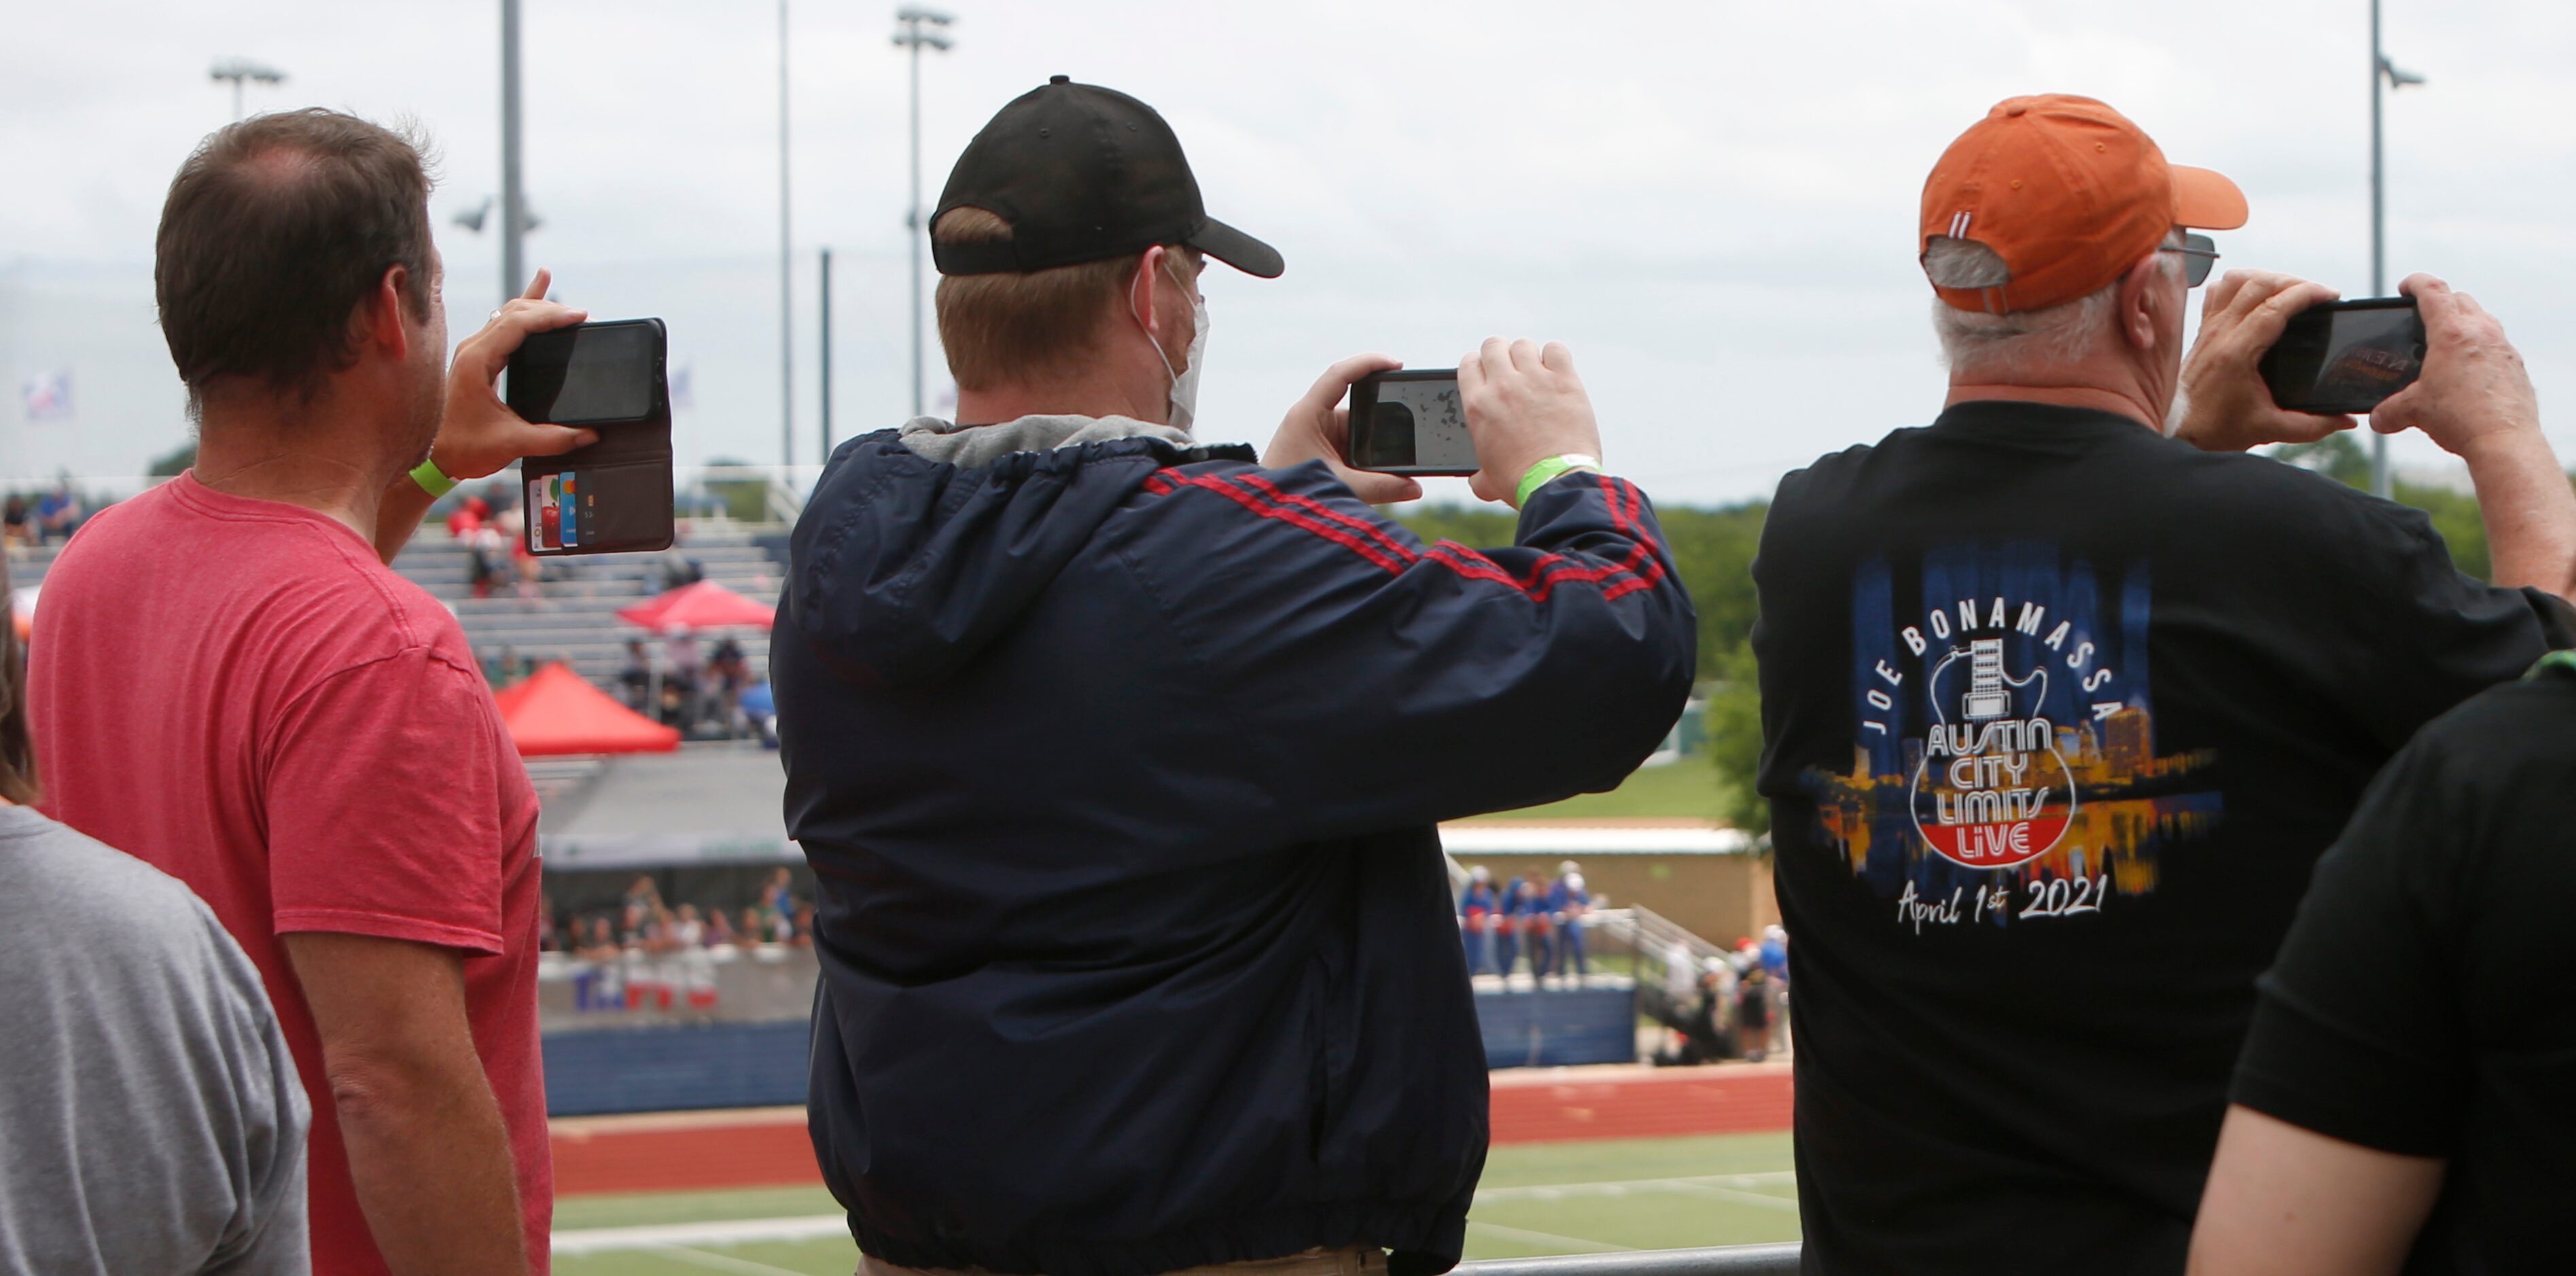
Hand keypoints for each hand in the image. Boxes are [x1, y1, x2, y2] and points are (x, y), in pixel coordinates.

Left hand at [436, 269, 596, 479]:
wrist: (432, 457)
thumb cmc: (462, 447)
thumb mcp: (510, 444)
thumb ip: (552, 439)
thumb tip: (588, 434)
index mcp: (478, 361)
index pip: (518, 324)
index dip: (550, 316)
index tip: (578, 316)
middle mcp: (473, 349)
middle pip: (514, 312)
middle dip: (548, 309)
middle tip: (579, 315)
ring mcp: (473, 351)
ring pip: (508, 314)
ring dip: (536, 306)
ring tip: (560, 300)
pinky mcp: (477, 359)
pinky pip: (502, 324)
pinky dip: (523, 310)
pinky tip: (536, 290)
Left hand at [1264, 352, 1422, 503]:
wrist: (1262, 515)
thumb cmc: (1288, 496)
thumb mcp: (1339, 487)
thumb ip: (1380, 488)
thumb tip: (1415, 487)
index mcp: (1307, 414)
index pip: (1340, 375)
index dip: (1369, 363)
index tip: (1397, 364)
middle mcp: (1312, 418)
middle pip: (1356, 403)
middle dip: (1382, 413)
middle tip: (1409, 423)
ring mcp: (1317, 433)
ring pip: (1357, 427)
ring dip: (1374, 440)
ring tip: (1393, 455)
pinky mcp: (1322, 449)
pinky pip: (1351, 443)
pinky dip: (1366, 453)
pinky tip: (1381, 467)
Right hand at [1458, 338, 1603, 505]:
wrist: (1555, 483)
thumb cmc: (1521, 483)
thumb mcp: (1489, 480)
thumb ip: (1478, 475)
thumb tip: (1477, 482)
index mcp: (1478, 405)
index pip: (1469, 363)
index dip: (1479, 365)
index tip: (1488, 374)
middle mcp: (1502, 386)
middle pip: (1493, 345)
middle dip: (1501, 354)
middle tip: (1512, 370)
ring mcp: (1534, 380)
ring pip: (1524, 345)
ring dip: (1528, 356)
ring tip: (1536, 373)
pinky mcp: (1564, 380)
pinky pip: (1555, 349)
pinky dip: (1555, 356)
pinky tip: (1557, 371)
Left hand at [2172, 270, 2353, 450]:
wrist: (2175, 429)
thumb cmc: (2215, 428)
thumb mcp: (2269, 429)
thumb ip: (2311, 426)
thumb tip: (2345, 420)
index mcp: (2237, 351)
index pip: (2275, 306)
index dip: (2306, 293)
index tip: (2330, 295)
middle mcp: (2220, 332)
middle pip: (2258, 284)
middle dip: (2294, 281)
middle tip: (2316, 295)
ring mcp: (2209, 327)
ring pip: (2236, 281)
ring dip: (2266, 277)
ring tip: (2289, 290)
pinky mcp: (2202, 329)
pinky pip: (2218, 291)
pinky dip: (2240, 284)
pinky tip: (2256, 296)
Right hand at [2370, 274, 2541, 459]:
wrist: (2503, 439)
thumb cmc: (2460, 418)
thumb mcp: (2414, 412)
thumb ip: (2390, 411)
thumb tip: (2377, 419)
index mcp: (2451, 333)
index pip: (2432, 291)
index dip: (2415, 282)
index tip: (2405, 287)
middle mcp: (2481, 332)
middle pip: (2461, 298)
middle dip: (2441, 301)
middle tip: (2424, 315)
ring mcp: (2502, 347)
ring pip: (2483, 318)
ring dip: (2464, 321)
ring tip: (2448, 341)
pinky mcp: (2514, 365)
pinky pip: (2496, 344)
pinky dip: (2481, 347)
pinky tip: (2469, 370)